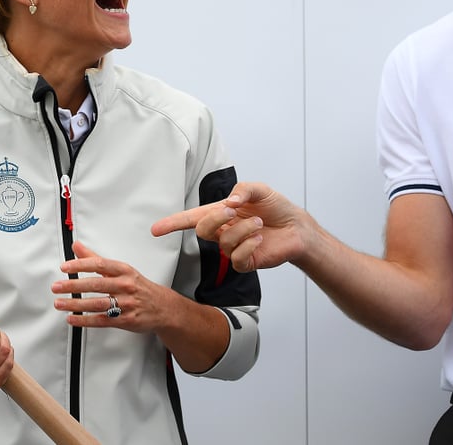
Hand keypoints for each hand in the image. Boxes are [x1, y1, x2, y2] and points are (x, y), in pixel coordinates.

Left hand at [52, 240, 173, 332]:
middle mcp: (125, 285)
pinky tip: (72, 318)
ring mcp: (126, 303)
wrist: (163, 307)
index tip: (65, 267)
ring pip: (97, 304)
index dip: (81, 265)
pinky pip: (102, 320)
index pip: (100, 264)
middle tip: (57, 286)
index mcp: (123, 270)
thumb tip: (77, 247)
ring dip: (76, 305)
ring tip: (59, 303)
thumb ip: (95, 258)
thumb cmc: (138, 286)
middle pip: (96, 284)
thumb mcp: (120, 269)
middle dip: (74, 285)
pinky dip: (85, 320)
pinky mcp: (125, 320)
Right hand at [151, 181, 309, 271]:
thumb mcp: (259, 189)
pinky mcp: (245, 262)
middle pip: (203, 229)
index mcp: (221, 213)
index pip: (191, 218)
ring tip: (258, 223)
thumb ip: (242, 190)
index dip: (172, 223)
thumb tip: (229, 201)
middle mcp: (223, 231)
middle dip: (215, 218)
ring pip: (224, 242)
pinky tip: (259, 239)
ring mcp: (233, 248)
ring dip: (243, 229)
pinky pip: (237, 258)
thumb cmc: (276, 208)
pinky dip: (248, 245)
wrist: (297, 227)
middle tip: (234, 211)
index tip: (155, 229)